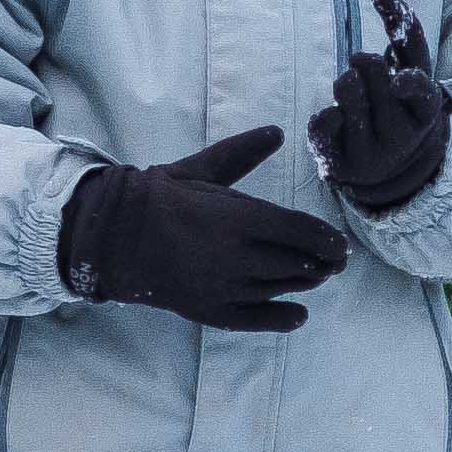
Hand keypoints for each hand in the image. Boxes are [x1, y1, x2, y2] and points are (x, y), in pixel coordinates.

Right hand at [56, 128, 345, 332]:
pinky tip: (297, 313)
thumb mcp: (200, 170)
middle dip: (323, 263)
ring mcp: (225, 287)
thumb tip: (275, 131)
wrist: (113, 236)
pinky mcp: (211, 311)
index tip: (338, 244)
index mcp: (238, 218)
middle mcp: (237, 256)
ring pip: (282, 288)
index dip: (327, 240)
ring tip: (311, 276)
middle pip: (300, 264)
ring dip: (303, 283)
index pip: (302, 231)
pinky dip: (284, 318)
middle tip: (332, 261)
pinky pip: (259, 320)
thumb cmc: (158, 198)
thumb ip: (241, 154)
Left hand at [311, 0, 451, 215]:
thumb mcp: (407, 75)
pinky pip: (322, 125)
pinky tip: (330, 116)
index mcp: (425, 109)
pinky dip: (323, 115)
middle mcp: (404, 133)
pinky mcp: (343, 162)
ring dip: (345, 82)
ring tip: (349, 89)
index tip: (397, 79)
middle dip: (365, 62)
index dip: (410, 83)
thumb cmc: (394, 107)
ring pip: (348, 91)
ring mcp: (373, 151)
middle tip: (361, 64)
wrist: (382, 170)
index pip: (421, 91)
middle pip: (377, 78)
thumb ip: (402, 35)